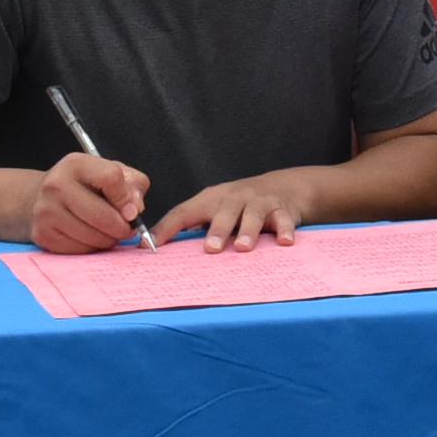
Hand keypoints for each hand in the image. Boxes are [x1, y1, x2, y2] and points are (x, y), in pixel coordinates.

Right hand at [27, 152, 154, 255]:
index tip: (132, 210)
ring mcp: (46, 211)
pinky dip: (92, 248)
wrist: (39, 198)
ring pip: (93, 237)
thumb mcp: (109, 173)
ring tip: (108, 232)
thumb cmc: (83, 186)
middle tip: (127, 229)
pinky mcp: (43, 235)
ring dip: (109, 240)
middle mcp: (56, 185)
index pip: (111, 178)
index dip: (127, 198)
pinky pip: (80, 250)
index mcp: (75, 164)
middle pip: (103, 215)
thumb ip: (132, 185)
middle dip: (122, 228)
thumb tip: (135, 210)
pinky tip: (91, 238)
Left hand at [163, 175, 312, 249]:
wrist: (283, 187)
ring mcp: (258, 203)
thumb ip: (192, 227)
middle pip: (223, 212)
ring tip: (243, 248)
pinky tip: (285, 242)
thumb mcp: (214, 209)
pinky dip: (285, 230)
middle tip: (210, 248)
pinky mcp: (281, 210)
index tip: (151, 246)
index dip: (167, 228)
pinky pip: (283, 220)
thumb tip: (156, 249)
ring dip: (247, 231)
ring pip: (252, 215)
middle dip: (217, 230)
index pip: (184, 212)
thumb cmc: (239, 205)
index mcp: (211, 200)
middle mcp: (234, 198)